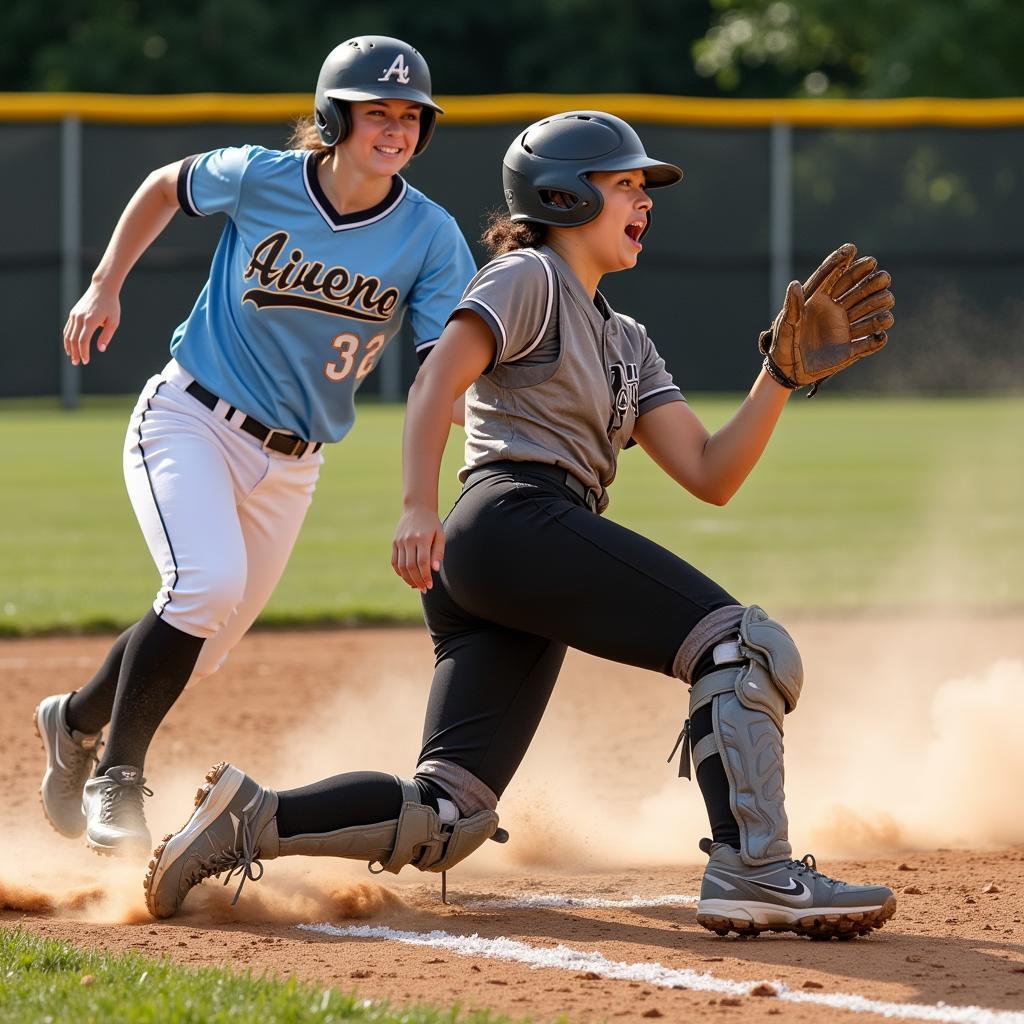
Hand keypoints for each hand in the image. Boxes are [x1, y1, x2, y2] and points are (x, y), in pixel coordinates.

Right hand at [64, 282, 120, 365]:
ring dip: (69, 347)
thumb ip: (106, 335)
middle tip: (77, 363)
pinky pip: (68, 328)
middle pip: (73, 339)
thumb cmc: (111, 305)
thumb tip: (101, 349)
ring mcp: (74, 315)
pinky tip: (70, 346)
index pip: (83, 341)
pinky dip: (67, 338)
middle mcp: (80, 318)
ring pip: (68, 334)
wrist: (102, 288)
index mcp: (90, 321)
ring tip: (72, 357)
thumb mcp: (114, 321)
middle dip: (75, 352)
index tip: (86, 361)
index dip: (83, 352)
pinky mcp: (73, 313)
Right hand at [392, 504, 444, 592]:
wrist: (417, 509)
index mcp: (422, 538)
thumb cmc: (432, 524)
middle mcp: (409, 540)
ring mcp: (400, 541)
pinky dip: (399, 572)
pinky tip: (407, 577)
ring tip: (416, 585)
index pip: (423, 563)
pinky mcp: (394, 543)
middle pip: (411, 566)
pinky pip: (394, 561)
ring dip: (408, 579)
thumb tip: (435, 569)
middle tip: (424, 589)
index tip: (430, 586)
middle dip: (417, 581)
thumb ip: (438, 552)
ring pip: (401, 566)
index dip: (425, 576)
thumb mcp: (440, 535)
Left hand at [759, 243, 893, 392]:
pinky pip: (867, 344)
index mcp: (818, 301)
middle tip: (883, 277)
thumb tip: (794, 284)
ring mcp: (844, 329)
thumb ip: (792, 307)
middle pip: (858, 291)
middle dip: (871, 283)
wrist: (786, 371)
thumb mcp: (784, 326)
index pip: (833, 277)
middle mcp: (835, 311)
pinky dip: (876, 339)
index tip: (851, 248)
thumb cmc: (783, 344)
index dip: (842, 262)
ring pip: (868, 313)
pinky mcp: (849, 350)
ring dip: (879, 306)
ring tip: (888, 300)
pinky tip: (881, 335)